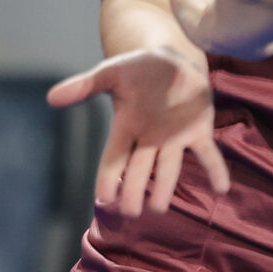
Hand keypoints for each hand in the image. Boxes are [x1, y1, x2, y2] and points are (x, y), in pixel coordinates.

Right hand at [47, 45, 230, 216]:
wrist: (172, 59)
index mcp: (127, 128)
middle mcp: (150, 139)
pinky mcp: (199, 131)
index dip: (108, 178)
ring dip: (164, 187)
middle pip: (139, 171)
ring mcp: (175, 137)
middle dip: (133, 191)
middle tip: (129, 212)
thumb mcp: (109, 73)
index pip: (113, 159)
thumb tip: (51, 97)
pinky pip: (207, 154)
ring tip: (159, 207)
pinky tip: (222, 189)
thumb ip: (83, 86)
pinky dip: (215, 171)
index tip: (103, 199)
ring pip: (168, 168)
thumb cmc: (138, 69)